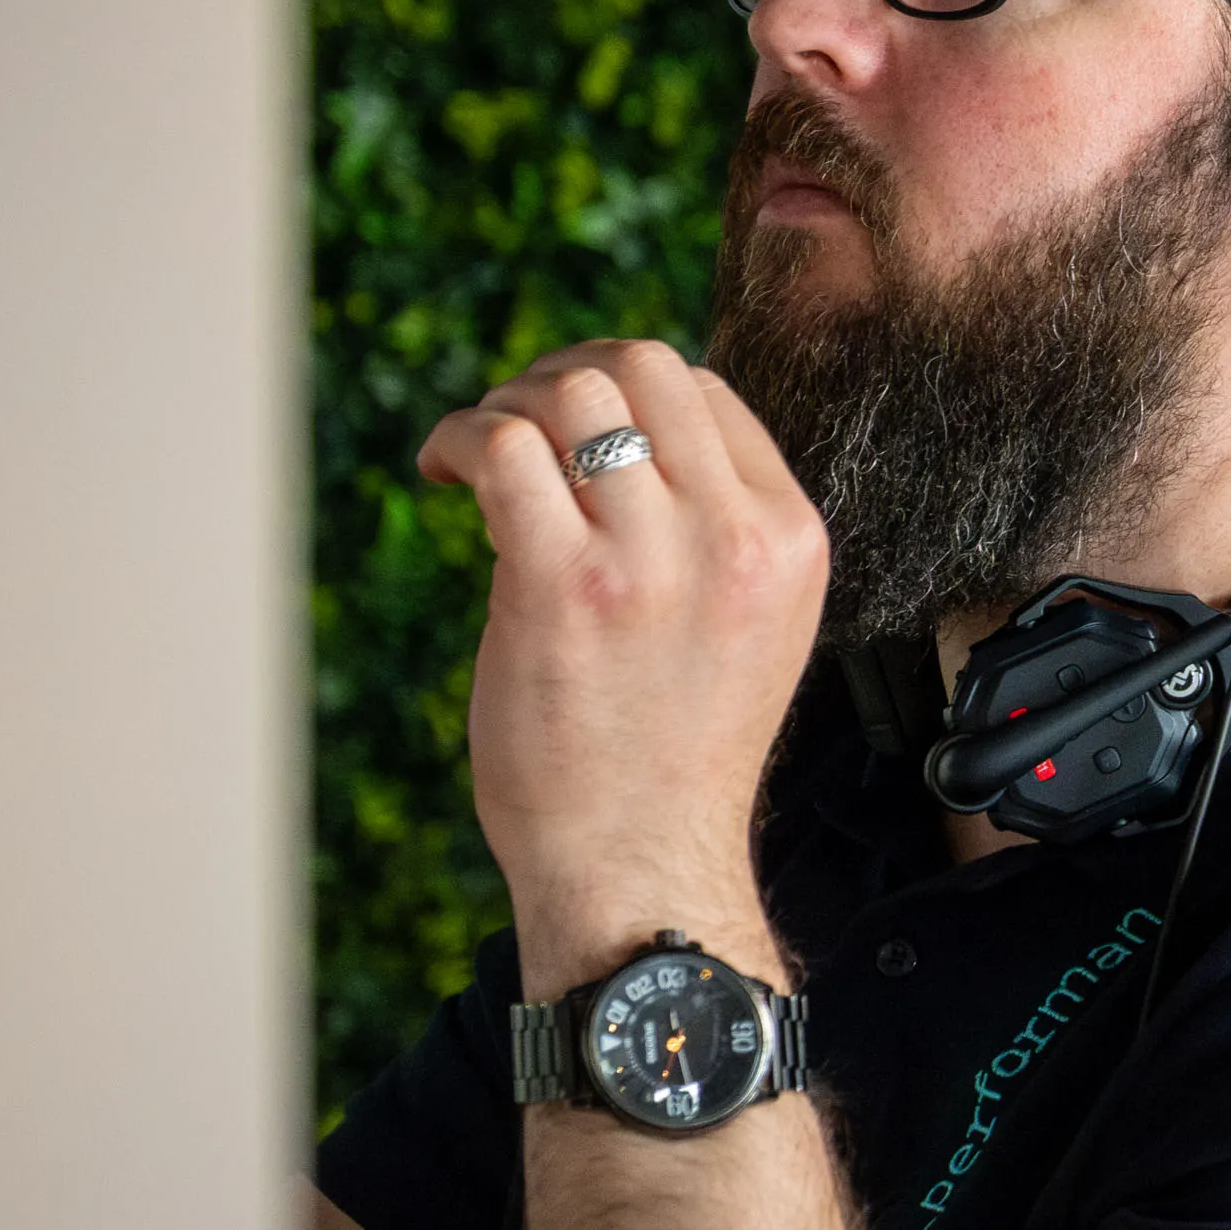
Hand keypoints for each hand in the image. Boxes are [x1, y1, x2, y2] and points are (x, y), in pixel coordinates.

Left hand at [418, 341, 825, 994]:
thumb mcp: (750, 625)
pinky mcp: (564, 585)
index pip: (705, 392)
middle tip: (515, 429)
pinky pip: (503, 451)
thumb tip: (623, 435)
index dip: (622, 393)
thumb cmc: (673, 752)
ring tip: (473, 458)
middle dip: (560, 376)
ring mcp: (651, 559)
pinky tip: (441, 472)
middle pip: (639, 367)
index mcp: (789, 539)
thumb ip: (715, 531)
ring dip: (503, 405)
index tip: (570, 439)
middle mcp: (732, 537)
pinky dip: (458, 439)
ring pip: (570, 393)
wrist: (642, 862)